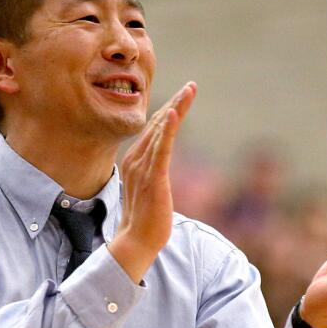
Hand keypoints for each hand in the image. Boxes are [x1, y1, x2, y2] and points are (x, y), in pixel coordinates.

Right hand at [108, 82, 196, 282]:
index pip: (154, 129)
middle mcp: (136, 159)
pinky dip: (168, 130)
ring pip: (162, 132)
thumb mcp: (150, 187)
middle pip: (158, 125)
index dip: (169, 111)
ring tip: (189, 91)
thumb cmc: (145, 217)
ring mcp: (143, 168)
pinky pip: (162, 149)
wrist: (137, 241)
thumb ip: (153, 170)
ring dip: (177, 109)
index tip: (183, 95)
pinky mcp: (153, 178)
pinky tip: (173, 113)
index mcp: (134, 160)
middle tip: (192, 86)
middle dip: (177, 104)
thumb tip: (160, 162)